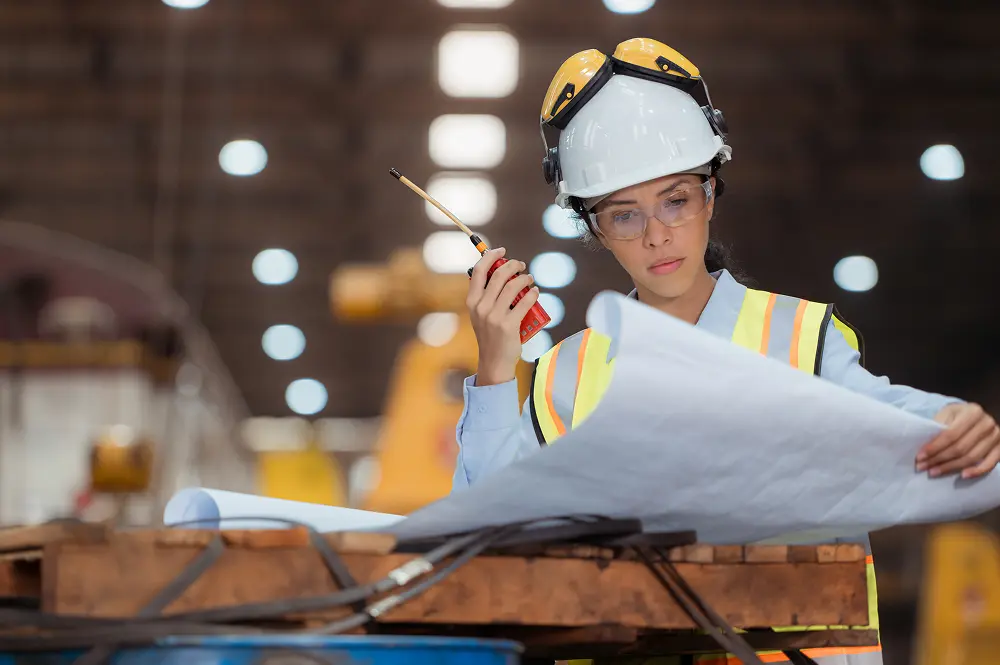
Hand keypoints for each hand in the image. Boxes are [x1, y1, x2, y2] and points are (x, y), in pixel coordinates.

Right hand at [466, 247, 538, 385]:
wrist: (494, 361)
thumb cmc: (490, 335)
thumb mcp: (480, 315)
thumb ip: (486, 297)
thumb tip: (502, 274)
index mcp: (472, 302)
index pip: (478, 271)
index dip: (490, 256)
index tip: (502, 251)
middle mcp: (481, 307)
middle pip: (498, 275)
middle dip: (512, 265)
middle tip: (521, 265)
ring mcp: (494, 316)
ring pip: (513, 286)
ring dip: (524, 278)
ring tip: (529, 279)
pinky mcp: (509, 325)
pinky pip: (524, 302)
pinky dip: (532, 294)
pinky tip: (535, 291)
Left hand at [916, 403, 999, 478]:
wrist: (975, 417)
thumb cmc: (957, 416)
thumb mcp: (946, 414)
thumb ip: (937, 427)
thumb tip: (924, 449)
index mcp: (972, 412)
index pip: (951, 434)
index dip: (934, 447)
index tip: (919, 457)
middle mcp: (987, 423)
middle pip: (960, 447)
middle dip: (939, 459)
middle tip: (923, 467)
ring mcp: (997, 436)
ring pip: (972, 457)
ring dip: (951, 467)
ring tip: (934, 472)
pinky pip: (990, 463)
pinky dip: (977, 471)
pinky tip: (963, 475)